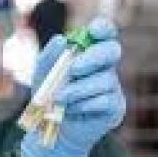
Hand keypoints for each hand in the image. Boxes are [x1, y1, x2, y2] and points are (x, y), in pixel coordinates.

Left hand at [20, 17, 125, 156]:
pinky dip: (83, 104)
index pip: (104, 33)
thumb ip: (48, 56)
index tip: (93, 31)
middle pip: (112, 50)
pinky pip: (105, 100)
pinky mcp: (115, 107)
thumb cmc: (49, 97)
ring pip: (105, 80)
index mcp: (89, 53)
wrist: (51, 128)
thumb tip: (62, 39)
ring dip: (79, 89)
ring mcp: (112, 87)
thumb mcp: (42, 75)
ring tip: (60, 98)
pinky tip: (70, 110)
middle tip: (73, 69)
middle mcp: (104, 67)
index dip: (103, 28)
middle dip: (93, 57)